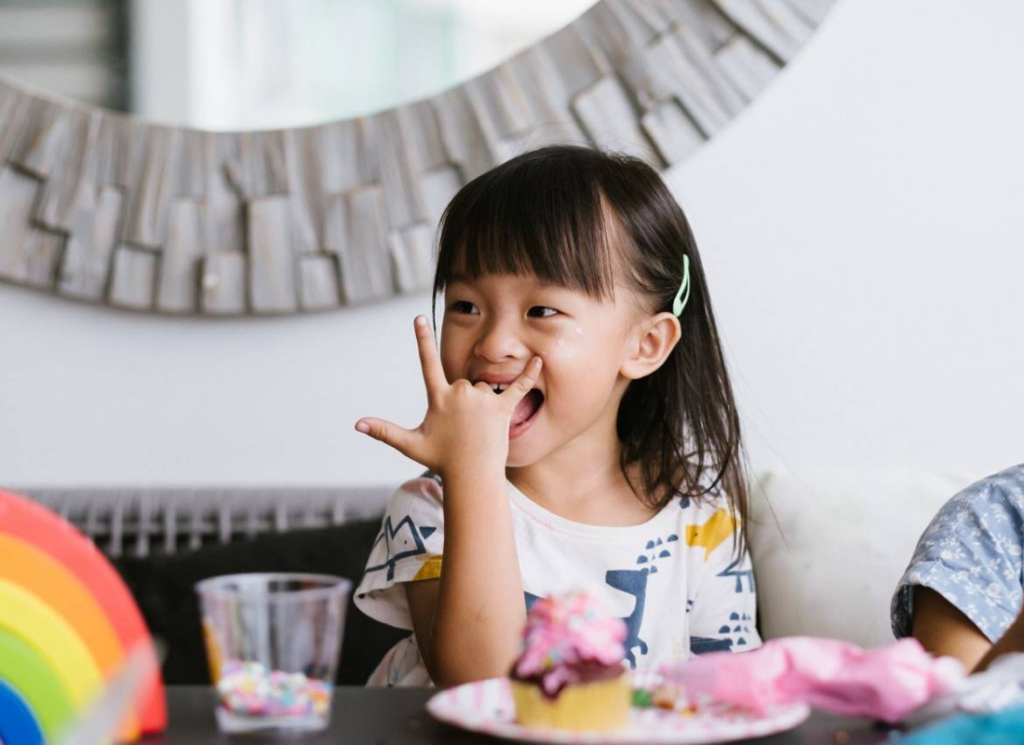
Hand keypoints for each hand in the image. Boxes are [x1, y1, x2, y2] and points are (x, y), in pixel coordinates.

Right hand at [355, 316, 541, 479]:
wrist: (471, 476)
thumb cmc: (440, 460)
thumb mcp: (410, 444)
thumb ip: (384, 431)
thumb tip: (356, 424)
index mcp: (438, 397)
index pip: (427, 363)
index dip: (422, 339)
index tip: (419, 317)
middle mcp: (460, 393)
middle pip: (462, 384)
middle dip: (463, 402)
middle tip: (462, 428)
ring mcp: (482, 400)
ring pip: (482, 390)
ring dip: (482, 405)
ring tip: (479, 429)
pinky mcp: (502, 408)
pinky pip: (518, 387)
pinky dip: (530, 374)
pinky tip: (541, 359)